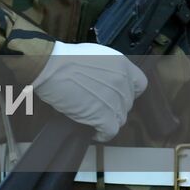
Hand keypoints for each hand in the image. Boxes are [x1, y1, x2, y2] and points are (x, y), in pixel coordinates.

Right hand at [33, 42, 147, 141]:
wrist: (50, 66)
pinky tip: (94, 132)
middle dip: (114, 106)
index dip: (130, 91)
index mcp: (121, 64)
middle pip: (127, 103)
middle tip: (98, 106)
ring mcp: (115, 100)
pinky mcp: (104, 116)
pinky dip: (102, 134)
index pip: (139, 84)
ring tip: (94, 119)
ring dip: (108, 120)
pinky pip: (110, 131)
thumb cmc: (61, 58)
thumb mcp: (92, 55)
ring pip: (120, 118)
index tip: (118, 95)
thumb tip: (102, 81)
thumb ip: (105, 68)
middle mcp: (122, 82)